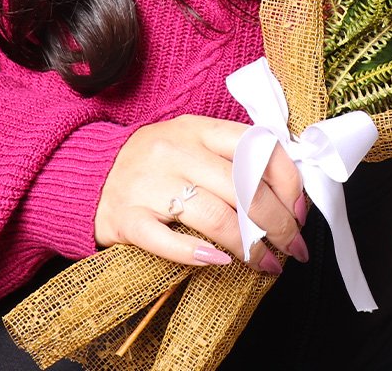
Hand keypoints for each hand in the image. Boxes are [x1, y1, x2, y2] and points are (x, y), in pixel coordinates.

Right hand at [94, 114, 308, 274]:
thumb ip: (234, 157)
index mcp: (199, 128)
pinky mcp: (126, 218)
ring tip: (268, 264)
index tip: (301, 210)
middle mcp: (175, 151)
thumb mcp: (194, 142)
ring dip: (249, 247)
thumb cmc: (159, 161)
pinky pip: (168, 241)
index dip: (287, 181)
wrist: (90, 173)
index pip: (256, 147)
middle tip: (295, 246)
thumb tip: (289, 192)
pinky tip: (220, 264)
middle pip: (242, 189)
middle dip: (277, 223)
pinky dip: (198, 256)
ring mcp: (149, 184)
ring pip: (214, 218)